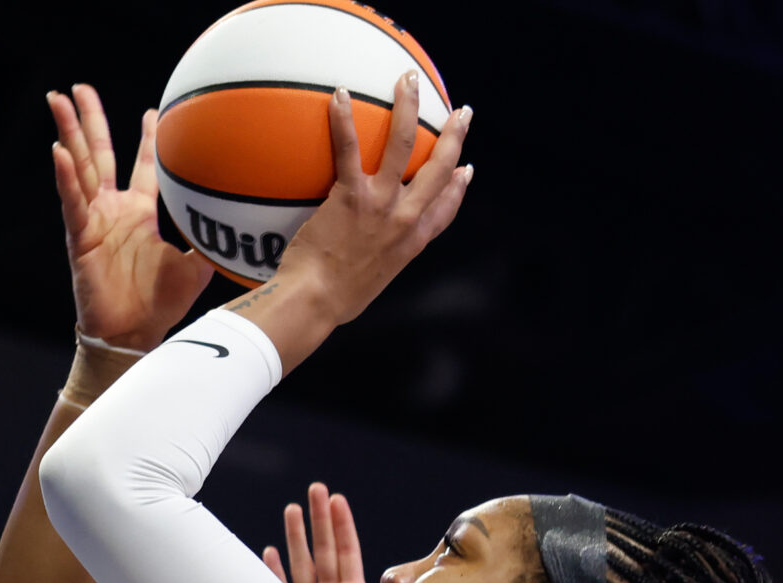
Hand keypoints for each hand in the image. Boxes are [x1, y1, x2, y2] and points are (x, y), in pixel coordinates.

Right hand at [49, 85, 212, 351]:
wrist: (133, 335)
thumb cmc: (161, 306)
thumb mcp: (196, 266)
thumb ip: (211, 241)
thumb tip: (247, 228)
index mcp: (139, 213)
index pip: (141, 166)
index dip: (145, 139)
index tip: (152, 112)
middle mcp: (113, 210)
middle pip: (99, 153)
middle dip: (89, 120)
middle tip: (79, 88)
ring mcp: (94, 221)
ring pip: (79, 167)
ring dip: (68, 133)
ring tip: (58, 99)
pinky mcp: (81, 238)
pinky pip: (72, 202)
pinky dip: (65, 177)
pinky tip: (58, 152)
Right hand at [263, 483, 377, 582]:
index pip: (347, 554)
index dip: (342, 527)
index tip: (337, 500)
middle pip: (324, 551)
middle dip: (319, 520)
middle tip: (315, 489)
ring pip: (302, 565)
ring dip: (297, 537)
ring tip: (292, 509)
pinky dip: (273, 572)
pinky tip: (267, 551)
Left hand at [267, 76, 472, 331]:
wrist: (316, 304)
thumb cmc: (335, 302)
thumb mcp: (370, 285)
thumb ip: (376, 261)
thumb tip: (361, 259)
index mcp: (413, 242)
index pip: (446, 209)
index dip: (460, 187)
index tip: (467, 169)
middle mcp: (406, 219)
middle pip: (440, 168)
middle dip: (455, 135)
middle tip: (461, 113)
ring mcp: (381, 205)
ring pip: (404, 144)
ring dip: (409, 106)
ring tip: (409, 79)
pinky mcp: (352, 196)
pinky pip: (349, 148)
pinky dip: (343, 119)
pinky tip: (339, 94)